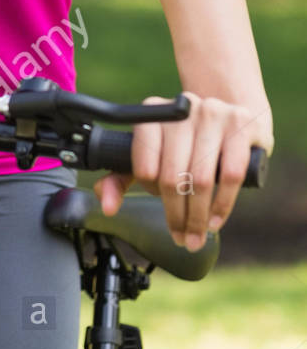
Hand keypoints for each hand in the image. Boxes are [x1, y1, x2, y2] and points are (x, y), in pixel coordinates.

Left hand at [93, 92, 273, 250]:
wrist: (234, 119)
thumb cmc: (189, 143)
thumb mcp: (153, 154)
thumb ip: (122, 177)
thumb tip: (106, 205)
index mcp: (153, 112)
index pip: (144, 163)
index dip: (150, 189)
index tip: (157, 201)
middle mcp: (182, 110)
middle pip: (172, 176)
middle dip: (175, 215)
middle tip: (180, 238)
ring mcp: (213, 113)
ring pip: (201, 179)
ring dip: (197, 217)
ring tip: (195, 237)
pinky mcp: (241, 122)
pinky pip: (231, 174)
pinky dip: (222, 205)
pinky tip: (215, 220)